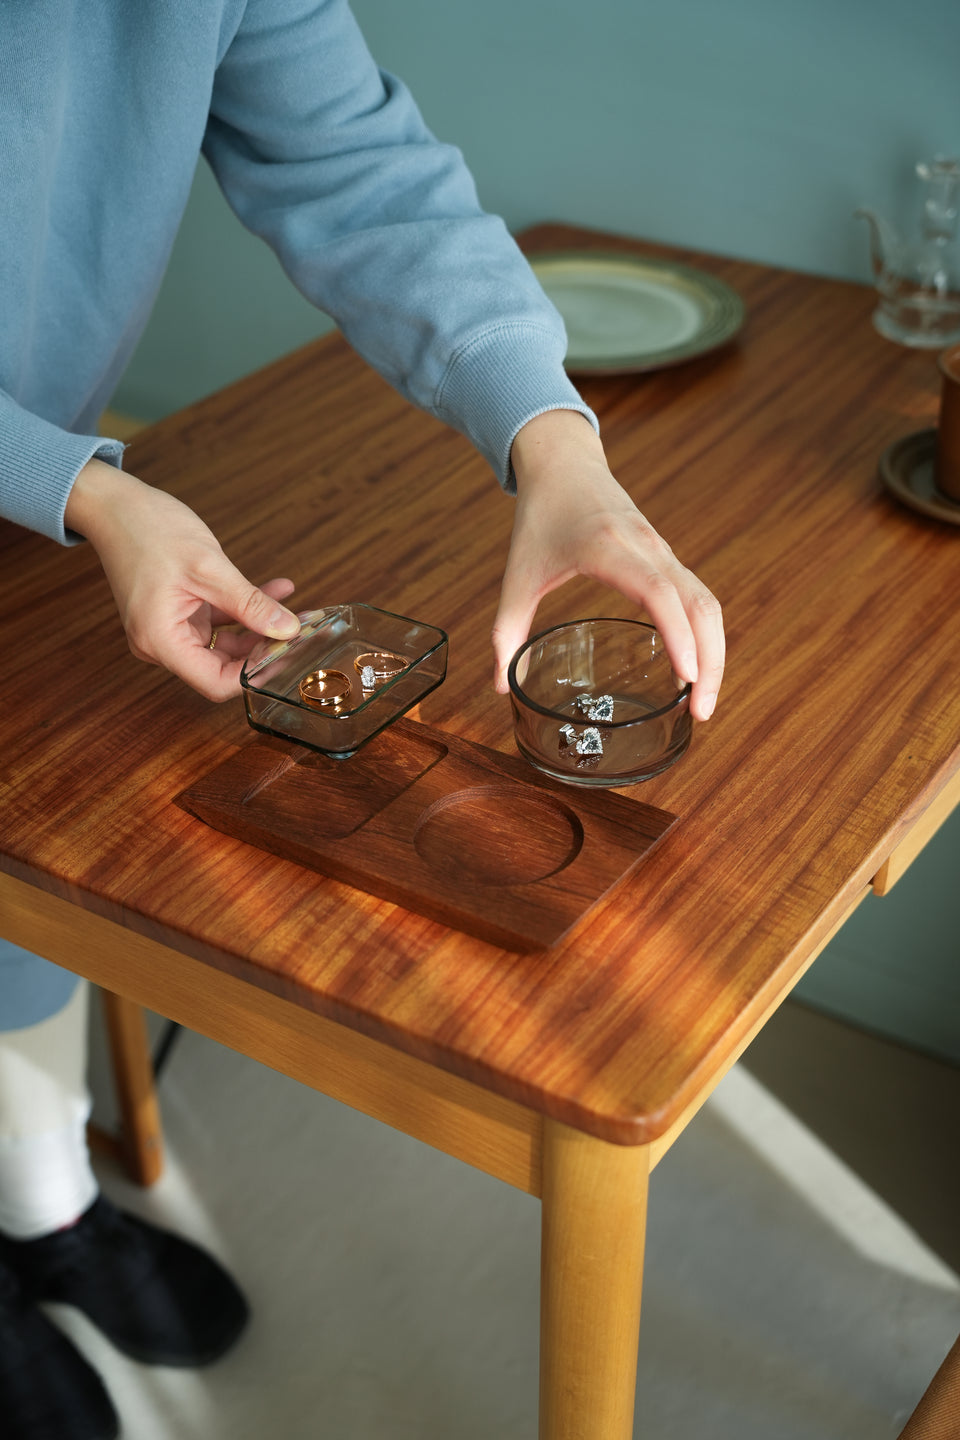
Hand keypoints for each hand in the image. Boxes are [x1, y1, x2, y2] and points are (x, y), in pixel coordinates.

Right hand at [65, 459, 300, 700]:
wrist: (116, 505)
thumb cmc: (148, 529)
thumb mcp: (209, 568)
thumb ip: (249, 604)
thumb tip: (287, 629)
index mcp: (160, 640)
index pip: (214, 683)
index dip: (252, 675)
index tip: (285, 655)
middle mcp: (160, 643)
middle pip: (221, 667)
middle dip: (261, 650)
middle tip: (296, 631)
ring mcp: (169, 630)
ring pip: (224, 644)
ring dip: (258, 627)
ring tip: (292, 608)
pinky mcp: (177, 615)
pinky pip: (217, 623)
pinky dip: (244, 611)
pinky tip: (274, 591)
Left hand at [492, 411, 723, 720]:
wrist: (564, 464)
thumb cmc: (540, 515)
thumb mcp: (517, 574)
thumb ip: (506, 631)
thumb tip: (501, 685)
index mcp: (608, 548)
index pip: (658, 592)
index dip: (677, 634)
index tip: (685, 678)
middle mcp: (646, 548)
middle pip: (699, 604)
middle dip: (710, 661)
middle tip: (701, 713)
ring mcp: (663, 551)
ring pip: (707, 603)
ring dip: (715, 653)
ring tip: (702, 704)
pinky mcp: (668, 558)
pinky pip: (698, 598)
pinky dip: (705, 635)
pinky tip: (694, 671)